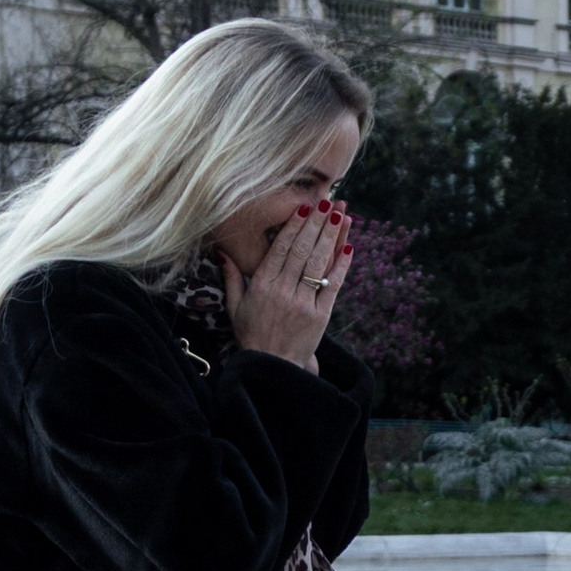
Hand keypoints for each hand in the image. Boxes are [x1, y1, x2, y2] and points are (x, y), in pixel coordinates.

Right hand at [223, 201, 350, 368]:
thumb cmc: (252, 335)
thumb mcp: (234, 307)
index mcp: (261, 286)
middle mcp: (282, 292)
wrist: (272, 368)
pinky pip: (334, 285)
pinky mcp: (321, 316)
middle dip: (317, 223)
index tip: (305, 207)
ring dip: (332, 236)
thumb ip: (231, 277)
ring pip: (318, 263)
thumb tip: (222, 251)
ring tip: (341, 215)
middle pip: (302, 250)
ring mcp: (303, 303)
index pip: (280, 248)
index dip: (294, 226)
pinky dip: (342, 264)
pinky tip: (348, 245)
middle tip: (328, 202)